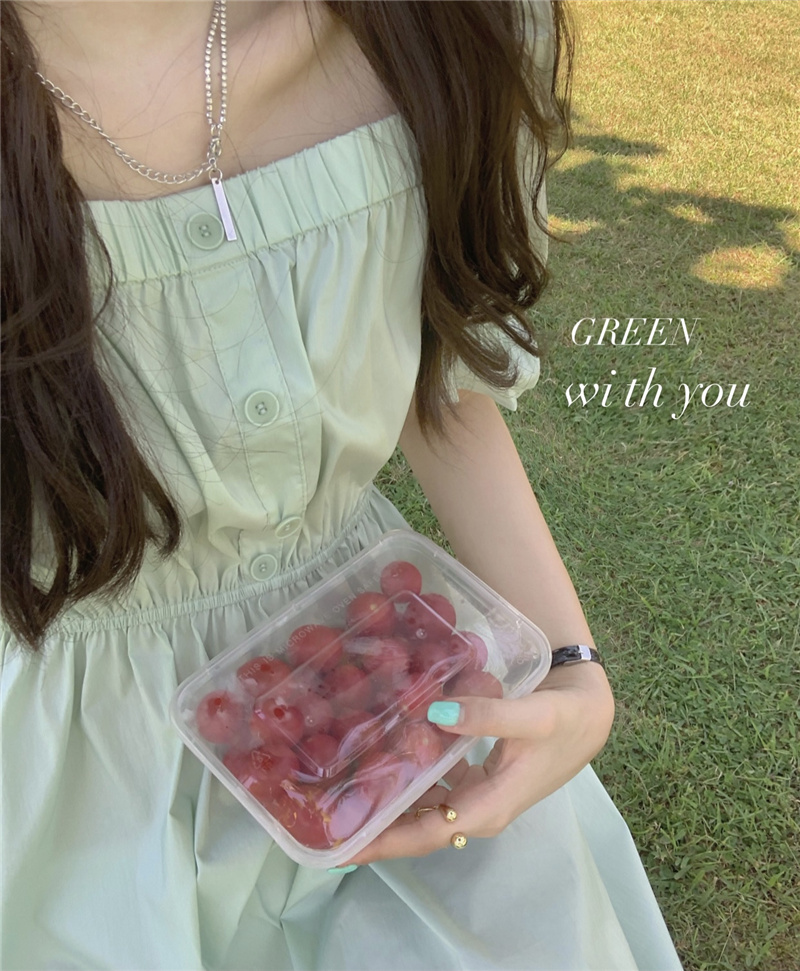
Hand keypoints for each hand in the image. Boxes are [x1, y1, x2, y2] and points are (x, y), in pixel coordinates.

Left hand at [346, 662, 613, 864]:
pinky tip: (385, 761)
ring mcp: (477, 797)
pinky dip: (408, 781)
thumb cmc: (562, 720)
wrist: (590, 715)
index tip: (339, 846)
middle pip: (416, 829)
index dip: (382, 840)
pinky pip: (434, 790)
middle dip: (372, 828)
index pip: (424, 833)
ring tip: (341, 793)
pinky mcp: (478, 780)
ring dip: (386, 805)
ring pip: (423, 810)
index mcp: (487, 807)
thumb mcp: (529, 716)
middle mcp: (478, 810)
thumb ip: (485, 716)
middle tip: (323, 817)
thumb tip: (435, 715)